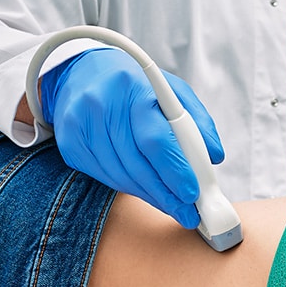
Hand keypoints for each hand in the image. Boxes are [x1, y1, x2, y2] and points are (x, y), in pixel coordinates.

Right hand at [40, 48, 224, 227]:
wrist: (82, 72)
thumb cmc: (136, 86)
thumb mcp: (172, 91)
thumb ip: (197, 122)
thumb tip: (215, 156)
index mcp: (134, 88)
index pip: (155, 139)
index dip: (175, 171)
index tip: (193, 194)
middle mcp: (102, 105)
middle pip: (137, 164)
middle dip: (167, 195)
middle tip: (189, 214)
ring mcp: (81, 125)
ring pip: (120, 175)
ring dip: (150, 196)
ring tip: (173, 206)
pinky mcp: (71, 143)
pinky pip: (105, 177)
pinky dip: (129, 188)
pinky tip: (146, 190)